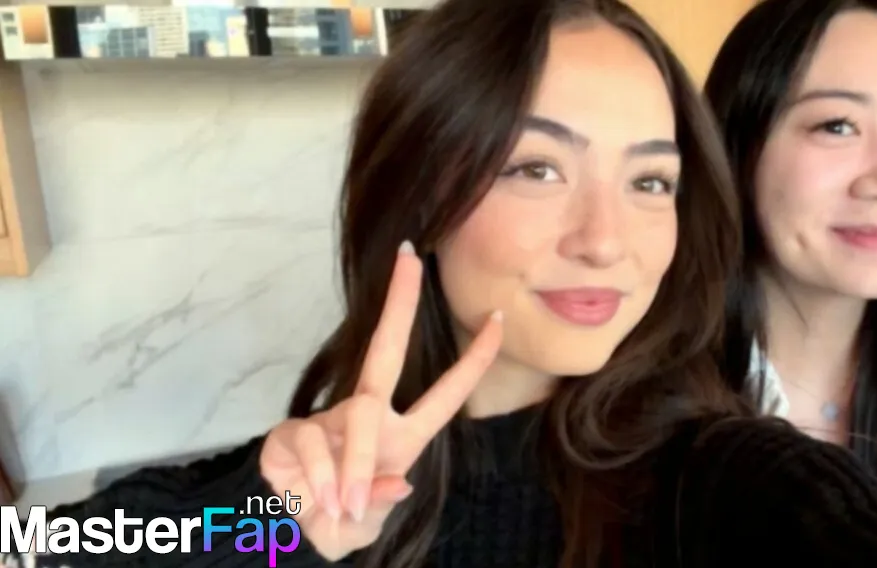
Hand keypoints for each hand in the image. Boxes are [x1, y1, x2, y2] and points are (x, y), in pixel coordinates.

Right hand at [259, 243, 503, 559]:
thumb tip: (397, 482)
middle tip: (410, 259)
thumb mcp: (371, 523)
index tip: (500, 318)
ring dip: (352, 466)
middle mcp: (370, 417)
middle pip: (386, 352)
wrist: (294, 538)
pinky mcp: (291, 432)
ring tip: (345, 506)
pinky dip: (320, 475)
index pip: (447, 393)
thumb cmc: (346, 521)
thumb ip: (383, 503)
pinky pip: (312, 442)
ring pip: (354, 416)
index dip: (474, 360)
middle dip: (400, 306)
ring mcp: (330, 419)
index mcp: (403, 436)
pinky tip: (317, 500)